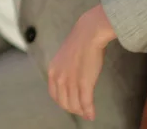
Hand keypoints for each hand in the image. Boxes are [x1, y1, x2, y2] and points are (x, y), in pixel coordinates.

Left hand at [48, 4, 115, 120]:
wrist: (88, 32)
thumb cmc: (80, 42)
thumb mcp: (64, 57)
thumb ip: (64, 70)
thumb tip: (71, 82)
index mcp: (53, 71)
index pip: (55, 95)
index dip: (63, 102)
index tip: (71, 104)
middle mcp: (59, 78)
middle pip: (64, 103)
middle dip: (73, 109)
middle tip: (81, 111)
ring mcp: (71, 81)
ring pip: (75, 105)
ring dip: (82, 111)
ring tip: (88, 113)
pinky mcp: (84, 83)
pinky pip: (86, 103)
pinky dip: (89, 111)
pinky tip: (92, 114)